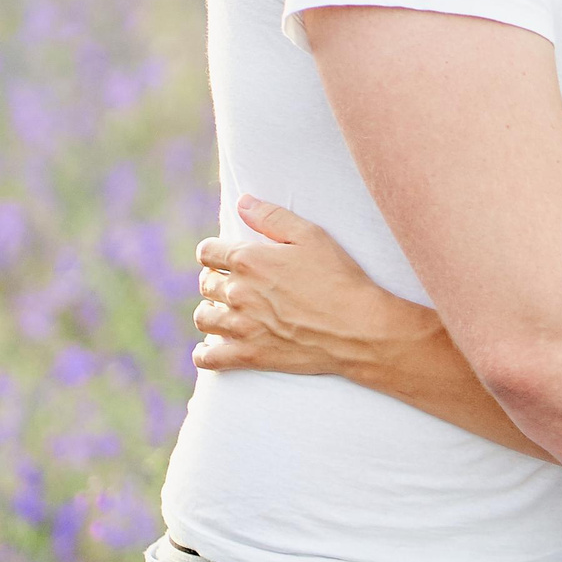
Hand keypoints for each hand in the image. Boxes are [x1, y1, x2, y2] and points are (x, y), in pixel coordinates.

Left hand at [192, 196, 425, 374]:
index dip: (214, 252)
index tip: (223, 258)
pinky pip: (208, 359)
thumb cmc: (339, 278)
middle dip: (215, 280)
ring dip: (210, 312)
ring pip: (203, 318)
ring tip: (223, 313)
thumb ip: (272, 216)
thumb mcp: (312, 236)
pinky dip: (204, 354)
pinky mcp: (249, 356)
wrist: (358, 327)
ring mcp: (241, 327)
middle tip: (233, 284)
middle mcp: (238, 292)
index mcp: (249, 260)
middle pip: (206, 284)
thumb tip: (242, 202)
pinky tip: (209, 349)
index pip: (208, 252)